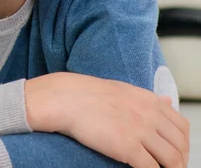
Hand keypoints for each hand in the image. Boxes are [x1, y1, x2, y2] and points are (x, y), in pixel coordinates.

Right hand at [25, 73, 189, 167]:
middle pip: (180, 145)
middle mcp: (150, 115)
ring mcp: (141, 132)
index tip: (176, 153)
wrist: (66, 99)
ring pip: (172, 160)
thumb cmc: (88, 94)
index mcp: (151, 101)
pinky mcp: (128, 148)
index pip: (182, 127)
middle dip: (180, 161)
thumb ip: (148, 99)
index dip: (183, 144)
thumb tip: (168, 101)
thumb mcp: (124, 90)